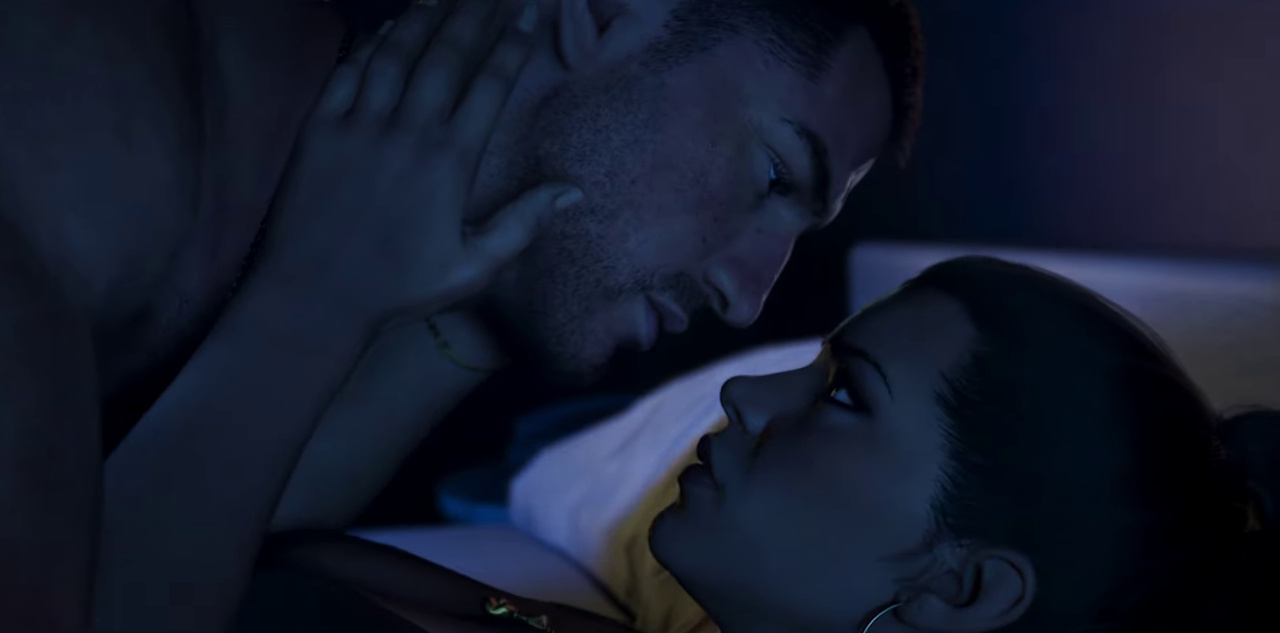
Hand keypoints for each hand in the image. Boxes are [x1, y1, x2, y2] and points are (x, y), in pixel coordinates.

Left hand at [257, 0, 580, 320]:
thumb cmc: (398, 288)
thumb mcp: (472, 267)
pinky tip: (387, 26)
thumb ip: (522, 223)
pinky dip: (371, 43)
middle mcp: (408, 131)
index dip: (511, 44)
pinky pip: (349, 70)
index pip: (489, 85)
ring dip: (424, 16)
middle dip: (474, 13)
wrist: (312, 297)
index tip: (527, 14)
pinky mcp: (319, 129)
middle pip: (446, 55)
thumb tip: (572, 191)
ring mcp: (360, 125)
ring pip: (397, 53)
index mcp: (451, 161)